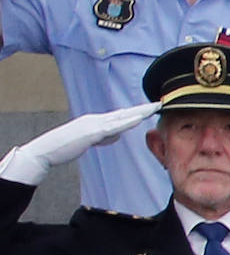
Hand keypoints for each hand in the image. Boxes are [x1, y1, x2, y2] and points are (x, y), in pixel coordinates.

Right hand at [0, 101, 159, 185]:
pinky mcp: (91, 132)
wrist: (46, 151)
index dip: (136, 111)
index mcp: (96, 122)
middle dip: (142, 108)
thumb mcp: (89, 141)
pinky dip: (127, 122)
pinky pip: (113, 127)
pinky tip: (139, 119)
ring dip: (139, 112)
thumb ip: (103, 137)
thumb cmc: (65, 147)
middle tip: (159, 102)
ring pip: (121, 117)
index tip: (151, 108)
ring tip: (154, 107)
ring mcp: (93, 124)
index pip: (120, 115)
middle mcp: (96, 119)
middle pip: (124, 113)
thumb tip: (117, 136)